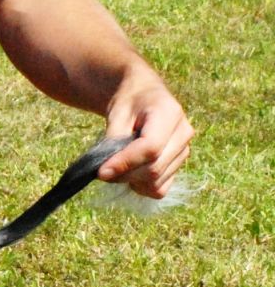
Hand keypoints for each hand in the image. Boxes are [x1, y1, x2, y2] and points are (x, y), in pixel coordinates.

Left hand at [99, 72, 193, 198]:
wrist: (145, 98)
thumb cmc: (129, 104)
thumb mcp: (116, 115)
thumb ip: (113, 142)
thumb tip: (106, 173)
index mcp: (169, 113)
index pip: (150, 148)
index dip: (125, 163)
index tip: (101, 171)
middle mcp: (183, 133)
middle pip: (154, 168)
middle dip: (124, 175)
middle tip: (103, 171)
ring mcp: (184, 150)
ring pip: (156, 181)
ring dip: (132, 181)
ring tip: (118, 168)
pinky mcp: (179, 164)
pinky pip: (160, 188)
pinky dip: (142, 187)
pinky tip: (132, 174)